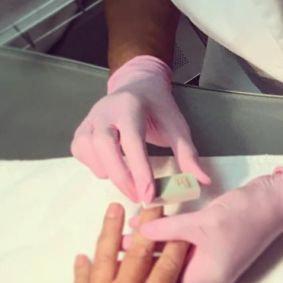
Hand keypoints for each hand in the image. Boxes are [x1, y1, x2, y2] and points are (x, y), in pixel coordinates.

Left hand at [53, 204, 213, 282]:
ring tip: (114, 208)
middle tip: (153, 203)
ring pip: (103, 259)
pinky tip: (83, 255)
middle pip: (134, 255)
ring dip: (109, 231)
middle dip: (147, 227)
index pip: (165, 270)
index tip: (183, 224)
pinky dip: (83, 267)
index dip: (175, 245)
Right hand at [71, 55, 210, 203]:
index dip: (139, 170)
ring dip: (106, 171)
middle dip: (120, 175)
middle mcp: (106, 110)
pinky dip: (93, 165)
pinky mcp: (82, 128)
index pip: (132, 141)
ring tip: (127, 183)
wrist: (138, 86)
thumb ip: (188, 154)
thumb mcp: (178, 127)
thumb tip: (202, 182)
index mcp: (131, 106)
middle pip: (103, 145)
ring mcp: (90, 118)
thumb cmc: (158, 108)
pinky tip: (111, 170)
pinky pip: (79, 151)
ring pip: (86, 148)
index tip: (149, 195)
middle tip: (138, 197)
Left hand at [124, 167, 282, 282]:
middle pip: (166, 276)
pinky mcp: (214, 246)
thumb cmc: (245, 214)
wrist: (279, 201)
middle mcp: (208, 274)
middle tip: (113, 250)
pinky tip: (145, 227)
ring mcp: (212, 261)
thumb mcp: (203, 222)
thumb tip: (138, 232)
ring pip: (173, 261)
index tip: (115, 267)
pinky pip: (183, 249)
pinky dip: (165, 240)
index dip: (140, 279)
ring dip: (151, 249)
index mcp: (208, 276)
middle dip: (141, 263)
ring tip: (121, 237)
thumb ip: (170, 229)